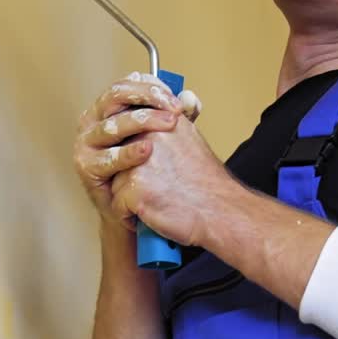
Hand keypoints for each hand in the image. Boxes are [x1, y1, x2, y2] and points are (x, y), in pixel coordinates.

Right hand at [74, 73, 194, 230]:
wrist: (133, 209)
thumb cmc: (146, 170)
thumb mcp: (165, 138)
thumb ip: (177, 117)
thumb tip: (192, 98)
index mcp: (109, 107)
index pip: (128, 84)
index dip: (153, 88)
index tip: (178, 100)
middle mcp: (93, 119)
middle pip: (116, 96)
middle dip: (148, 99)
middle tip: (175, 110)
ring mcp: (86, 143)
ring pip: (112, 125)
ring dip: (142, 122)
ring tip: (168, 125)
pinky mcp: (86, 166)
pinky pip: (107, 157)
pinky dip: (128, 153)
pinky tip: (148, 150)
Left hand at [109, 108, 230, 247]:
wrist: (221, 213)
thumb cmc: (208, 185)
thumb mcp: (191, 142)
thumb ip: (167, 130)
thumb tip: (149, 122)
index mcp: (163, 121)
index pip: (131, 136)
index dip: (139, 160)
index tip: (158, 173)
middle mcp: (149, 136)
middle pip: (121, 159)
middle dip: (134, 178)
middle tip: (161, 189)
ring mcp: (139, 163)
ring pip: (116, 183)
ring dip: (130, 197)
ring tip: (159, 202)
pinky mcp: (134, 189)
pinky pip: (117, 206)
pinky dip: (130, 216)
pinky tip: (153, 215)